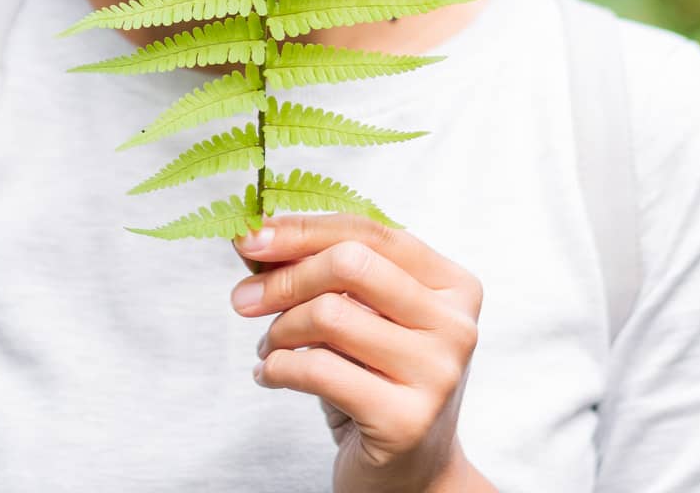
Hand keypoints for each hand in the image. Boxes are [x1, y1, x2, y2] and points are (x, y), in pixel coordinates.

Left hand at [229, 213, 488, 492]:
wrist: (410, 476)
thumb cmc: (378, 382)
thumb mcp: (363, 317)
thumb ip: (325, 272)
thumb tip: (252, 236)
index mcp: (453, 285)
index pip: (370, 232)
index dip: (303, 230)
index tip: (249, 239)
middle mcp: (456, 325)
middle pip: (350, 264)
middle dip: (284, 278)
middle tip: (244, 299)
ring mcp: (437, 373)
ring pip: (329, 315)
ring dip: (279, 330)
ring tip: (268, 348)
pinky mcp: (406, 420)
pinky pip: (317, 370)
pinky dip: (276, 368)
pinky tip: (269, 374)